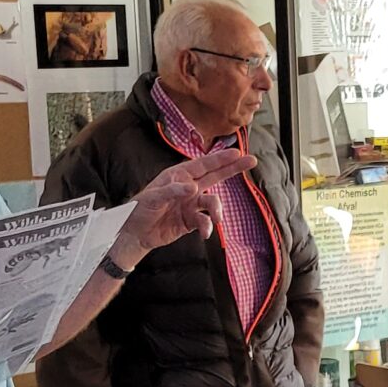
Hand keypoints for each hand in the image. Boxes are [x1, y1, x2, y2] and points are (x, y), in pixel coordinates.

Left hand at [114, 148, 252, 262]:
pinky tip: (205, 233)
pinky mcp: (191, 221)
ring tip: (217, 219)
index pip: (203, 164)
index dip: (220, 158)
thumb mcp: (152, 197)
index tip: (237, 152)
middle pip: (215, 176)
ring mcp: (191, 205)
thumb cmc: (139, 209)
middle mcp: (188, 188)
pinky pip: (205, 221)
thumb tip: (193, 188)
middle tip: (252, 161)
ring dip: (217, 210)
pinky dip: (207, 226)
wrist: (135, 234)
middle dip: (233, 169)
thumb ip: (173, 191)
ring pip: (212, 202)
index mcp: (178, 176)